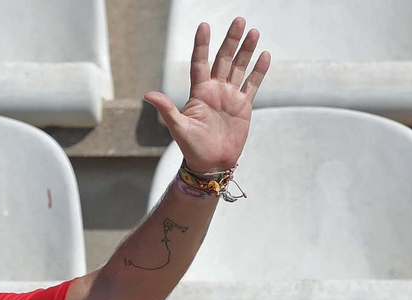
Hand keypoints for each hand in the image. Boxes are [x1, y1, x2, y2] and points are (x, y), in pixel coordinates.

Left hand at [145, 18, 269, 174]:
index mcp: (199, 92)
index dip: (202, 44)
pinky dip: (258, 71)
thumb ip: (167, 109)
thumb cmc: (192, 148)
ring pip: (240, 68)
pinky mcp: (243, 106)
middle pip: (224, 59)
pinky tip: (263, 56)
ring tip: (253, 32)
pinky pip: (252, 85)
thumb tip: (148, 95)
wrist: (211, 165)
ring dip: (246, 51)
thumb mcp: (179, 128)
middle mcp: (215, 90)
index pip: (200, 62)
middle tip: (239, 21)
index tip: (204, 26)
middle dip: (231, 40)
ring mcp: (230, 97)